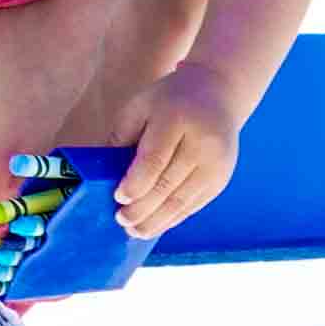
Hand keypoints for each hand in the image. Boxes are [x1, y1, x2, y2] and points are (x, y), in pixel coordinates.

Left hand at [113, 69, 246, 233]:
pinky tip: (155, 225)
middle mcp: (203, 143)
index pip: (155, 159)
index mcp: (178, 118)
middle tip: (121, 220)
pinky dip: (172, 218)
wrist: (216, 94)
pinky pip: (194, 205)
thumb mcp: (140, 106)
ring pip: (182, 201)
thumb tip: (103, 175)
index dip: (135, 183)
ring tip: (134, 231)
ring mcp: (216, 164)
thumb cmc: (169, 101)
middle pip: (168, 185)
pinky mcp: (221, 179)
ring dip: (156, 221)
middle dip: (142, 209)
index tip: (118, 197)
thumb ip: (122, 137)